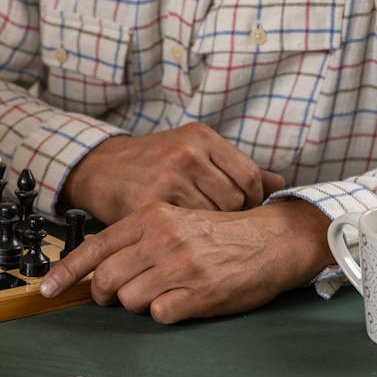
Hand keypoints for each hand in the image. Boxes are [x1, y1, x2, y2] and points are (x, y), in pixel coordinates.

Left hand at [39, 200, 332, 323]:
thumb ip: (137, 237)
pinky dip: (165, 313)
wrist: (274, 240)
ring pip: (128, 300)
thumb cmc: (220, 234)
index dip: (66, 273)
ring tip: (164, 292)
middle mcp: (162, 239)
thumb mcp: (174, 221)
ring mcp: (180, 267)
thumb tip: (96, 261)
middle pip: (105, 280)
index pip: (94, 247)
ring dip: (139, 304)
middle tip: (119, 297)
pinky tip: (184, 301)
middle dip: (105, 295)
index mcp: (151, 217)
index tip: (47, 291)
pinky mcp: (199, 293)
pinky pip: (159, 315)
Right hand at [62, 123, 286, 223]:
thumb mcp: (191, 151)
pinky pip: (183, 229)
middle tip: (220, 229)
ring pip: (211, 217)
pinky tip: (181, 238)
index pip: (248, 175)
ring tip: (202, 235)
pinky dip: (186, 238)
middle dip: (232, 218)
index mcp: (200, 137)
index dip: (252, 200)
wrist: (97, 167)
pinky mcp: (147, 204)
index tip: (241, 212)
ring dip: (209, 231)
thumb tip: (280, 182)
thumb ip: (233, 167)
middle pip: (234, 198)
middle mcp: (186, 153)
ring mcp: (166, 178)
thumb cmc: (149, 162)